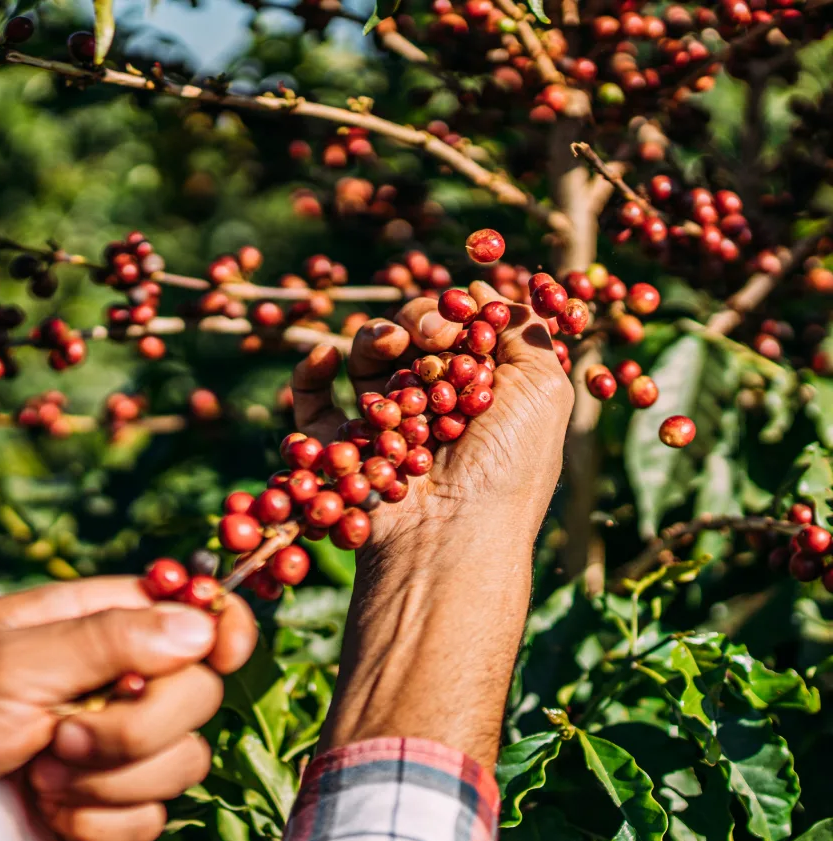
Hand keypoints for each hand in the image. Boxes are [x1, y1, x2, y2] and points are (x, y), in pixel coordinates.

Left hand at [0, 577, 256, 840]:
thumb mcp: (14, 659)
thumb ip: (108, 639)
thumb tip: (200, 627)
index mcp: (101, 624)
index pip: (191, 613)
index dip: (221, 628)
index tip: (225, 652)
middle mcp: (122, 681)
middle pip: (199, 693)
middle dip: (139, 724)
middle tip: (65, 731)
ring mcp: (120, 746)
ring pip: (186, 760)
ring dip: (111, 778)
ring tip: (44, 770)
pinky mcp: (112, 806)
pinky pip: (153, 816)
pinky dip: (99, 820)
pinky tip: (49, 808)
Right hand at [292, 280, 573, 547]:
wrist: (453, 535)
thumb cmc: (508, 464)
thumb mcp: (545, 387)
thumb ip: (522, 329)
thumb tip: (484, 289)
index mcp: (477, 392)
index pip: (456, 330)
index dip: (455, 311)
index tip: (463, 315)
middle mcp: (430, 406)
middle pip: (410, 336)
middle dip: (419, 320)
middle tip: (433, 335)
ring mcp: (384, 426)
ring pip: (366, 357)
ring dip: (374, 336)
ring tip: (388, 344)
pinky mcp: (343, 446)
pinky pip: (313, 400)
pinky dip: (312, 372)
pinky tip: (326, 356)